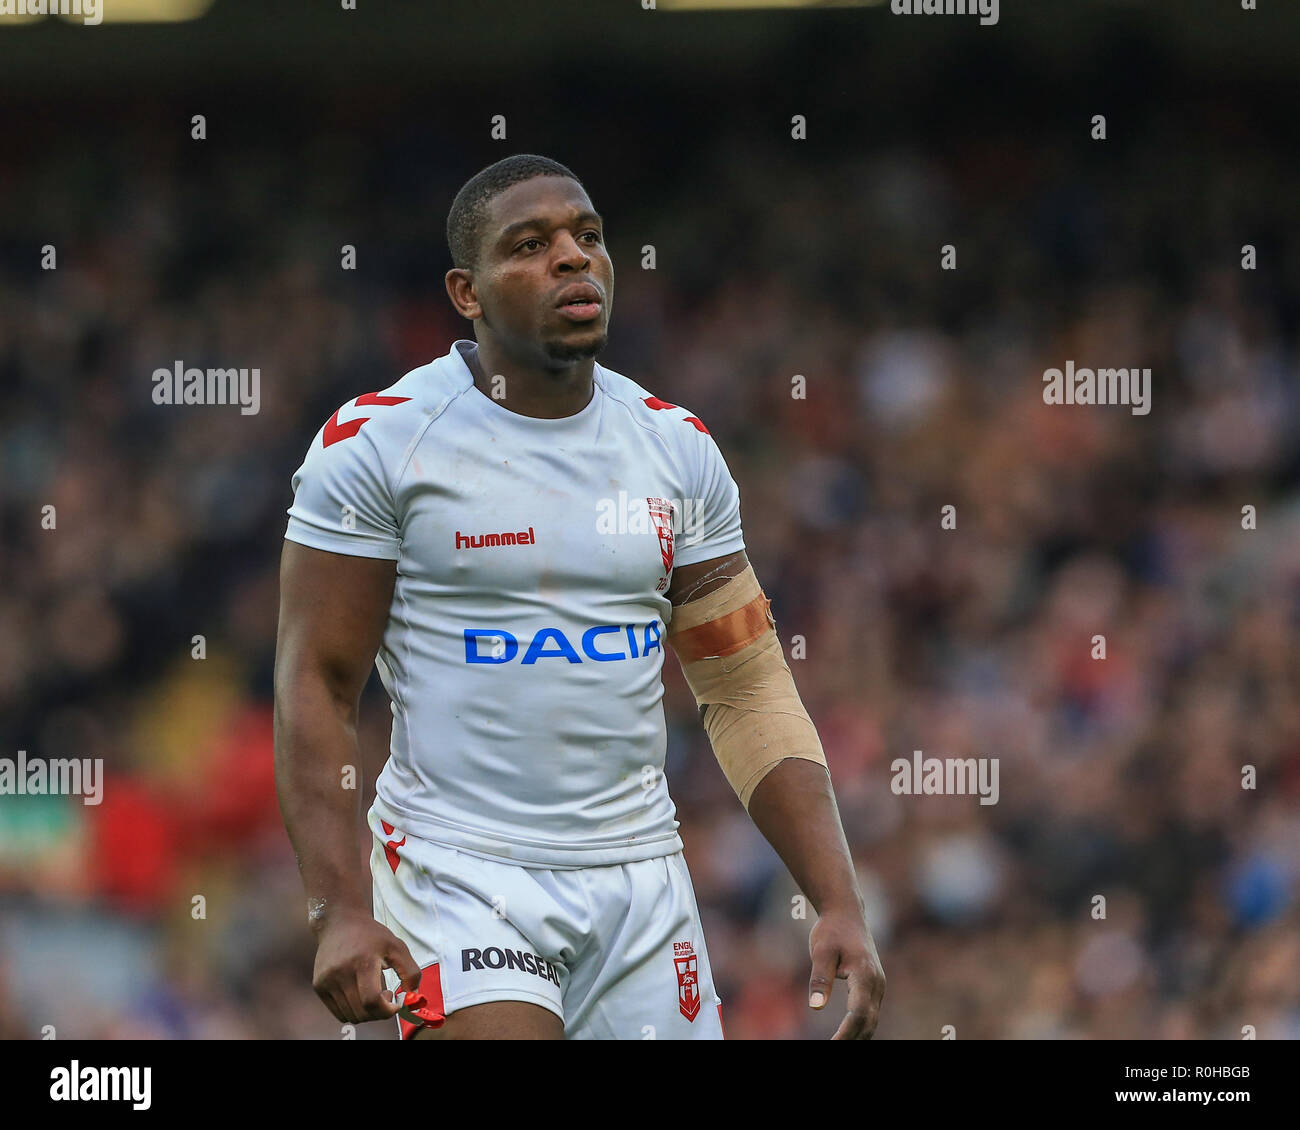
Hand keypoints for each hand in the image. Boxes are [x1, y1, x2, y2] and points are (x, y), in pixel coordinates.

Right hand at [311, 906, 420, 1023]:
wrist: (340, 922)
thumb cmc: (371, 935)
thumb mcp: (397, 946)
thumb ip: (410, 972)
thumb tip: (412, 996)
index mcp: (362, 962)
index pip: (371, 1001)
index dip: (386, 1011)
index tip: (395, 1004)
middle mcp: (341, 973)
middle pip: (362, 1012)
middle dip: (379, 1012)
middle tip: (386, 995)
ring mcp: (327, 981)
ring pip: (350, 1015)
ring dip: (366, 1012)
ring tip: (373, 993)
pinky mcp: (319, 986)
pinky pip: (339, 1012)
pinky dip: (353, 1011)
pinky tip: (360, 994)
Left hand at [807, 907, 885, 1038]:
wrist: (846, 913)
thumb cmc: (831, 930)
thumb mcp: (821, 951)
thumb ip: (820, 978)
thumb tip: (816, 1007)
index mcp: (865, 974)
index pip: (859, 1013)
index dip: (846, 1033)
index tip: (832, 1044)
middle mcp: (876, 982)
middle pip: (868, 1021)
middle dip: (852, 1039)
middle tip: (832, 1047)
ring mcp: (878, 985)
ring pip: (871, 1020)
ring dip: (857, 1036)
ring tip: (837, 1043)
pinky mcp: (874, 986)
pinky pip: (870, 1012)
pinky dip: (860, 1027)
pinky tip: (846, 1036)